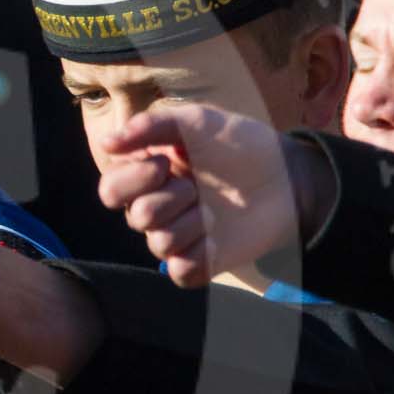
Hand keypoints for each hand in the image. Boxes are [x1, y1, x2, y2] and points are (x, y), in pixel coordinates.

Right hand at [95, 104, 330, 285]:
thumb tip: (107, 143)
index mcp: (147, 176)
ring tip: (214, 208)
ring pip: (159, 243)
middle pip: (136, 217)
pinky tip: (215, 236)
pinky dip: (197, 254)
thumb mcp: (197, 121)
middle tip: (198, 185)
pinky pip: (180, 271)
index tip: (165, 162)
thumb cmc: (240, 145)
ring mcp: (178, 238)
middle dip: (170, 198)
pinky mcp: (199, 263)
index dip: (132, 179)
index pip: (110, 190)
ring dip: (191, 221)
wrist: (286, 177)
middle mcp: (156, 209)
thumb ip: (151, 125)